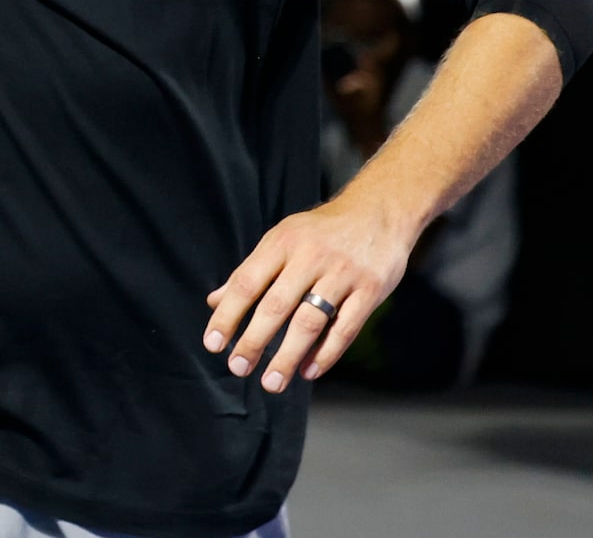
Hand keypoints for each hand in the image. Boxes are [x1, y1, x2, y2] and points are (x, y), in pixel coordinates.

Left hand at [204, 194, 414, 393]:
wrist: (379, 211)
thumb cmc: (321, 232)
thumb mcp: (282, 240)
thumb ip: (251, 272)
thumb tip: (214, 302)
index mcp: (282, 242)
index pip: (247, 282)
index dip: (228, 314)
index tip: (213, 344)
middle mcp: (310, 256)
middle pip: (276, 305)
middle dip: (254, 340)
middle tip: (237, 368)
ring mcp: (342, 273)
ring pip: (310, 321)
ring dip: (287, 355)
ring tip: (271, 382)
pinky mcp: (370, 289)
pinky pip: (345, 328)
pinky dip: (325, 353)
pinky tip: (307, 371)